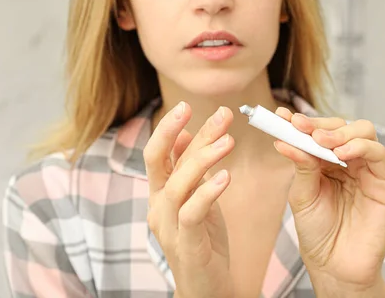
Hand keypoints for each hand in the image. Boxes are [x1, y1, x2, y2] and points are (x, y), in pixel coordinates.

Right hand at [144, 102, 235, 297]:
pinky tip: (226, 177)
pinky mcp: (186, 244)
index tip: (188, 104)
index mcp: (160, 193)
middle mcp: (158, 206)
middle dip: (173, 130)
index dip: (170, 127)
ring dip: (201, 157)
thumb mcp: (198, 199)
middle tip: (201, 109)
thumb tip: (187, 133)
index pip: (158, 152)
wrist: (207, 290)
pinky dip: (207, 192)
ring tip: (228, 140)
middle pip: (156, 160)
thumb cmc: (204, 242)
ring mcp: (168, 226)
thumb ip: (190, 169)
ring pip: (176, 183)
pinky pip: (192, 213)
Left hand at [273, 108, 384, 294]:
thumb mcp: (301, 195)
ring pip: (363, 132)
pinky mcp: (384, 183)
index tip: (283, 117)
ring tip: (321, 142)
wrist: (334, 265)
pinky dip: (360, 146)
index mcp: (326, 161)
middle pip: (342, 126)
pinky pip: (378, 154)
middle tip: (301, 126)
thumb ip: (301, 165)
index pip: (318, 132)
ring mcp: (367, 170)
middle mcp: (348, 161)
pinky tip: (341, 153)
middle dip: (320, 124)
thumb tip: (285, 138)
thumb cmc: (317, 231)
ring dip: (340, 132)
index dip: (302, 123)